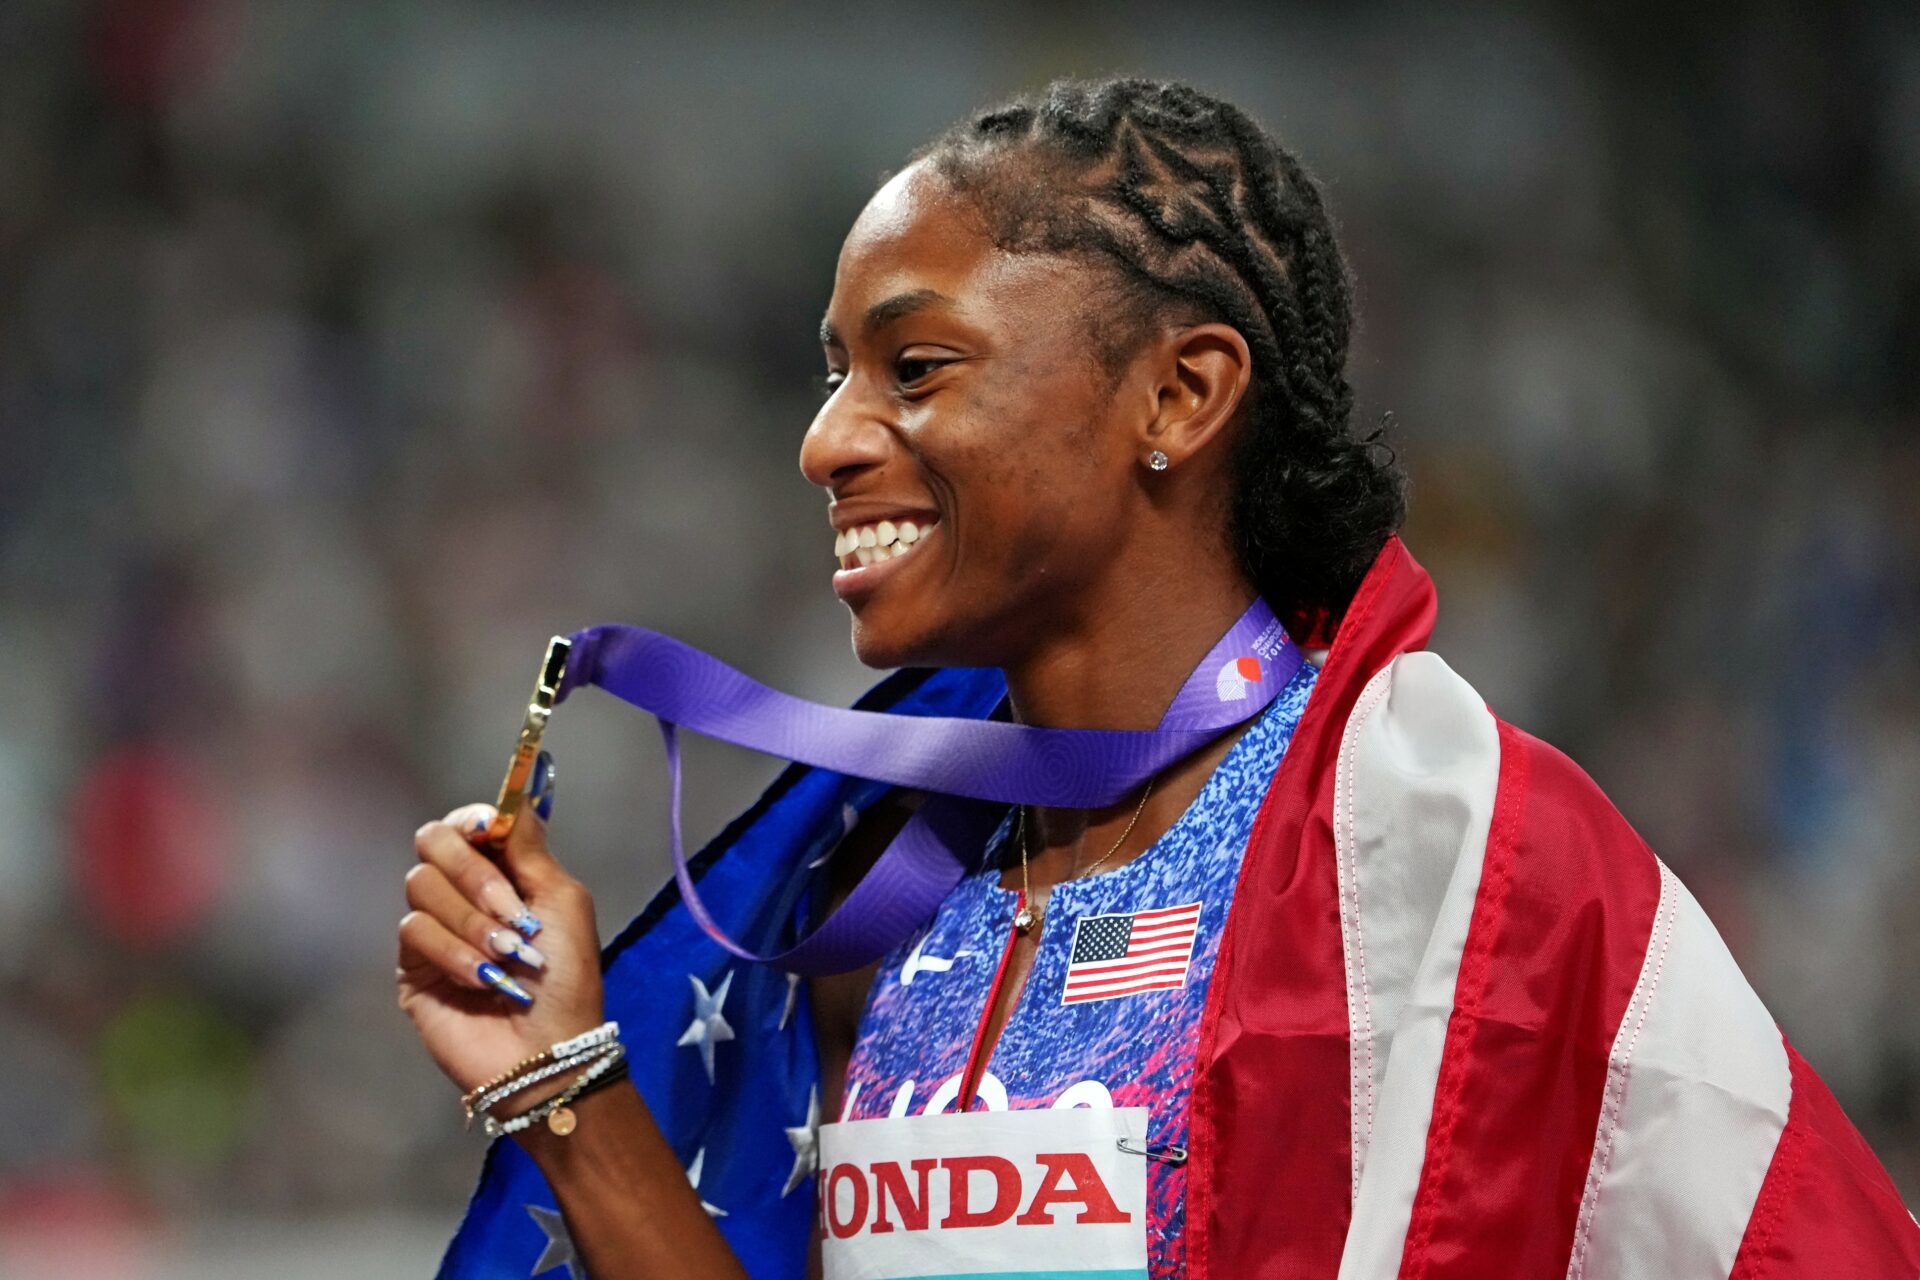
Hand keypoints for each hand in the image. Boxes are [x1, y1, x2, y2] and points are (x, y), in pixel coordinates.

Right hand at [396, 802, 604, 1096]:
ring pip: (421, 884)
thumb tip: (511, 800)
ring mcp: (434, 928)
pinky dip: (454, 952)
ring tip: (506, 954)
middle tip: (510, 909)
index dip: (473, 818)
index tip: (489, 830)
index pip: (467, 823)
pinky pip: (413, 930)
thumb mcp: (562, 902)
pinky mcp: (412, 966)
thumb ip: (530, 850)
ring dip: (472, 920)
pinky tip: (483, 979)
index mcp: (503, 874)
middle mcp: (463, 893)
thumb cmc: (566, 977)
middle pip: (432, 841)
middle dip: (473, 872)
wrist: (548, 1049)